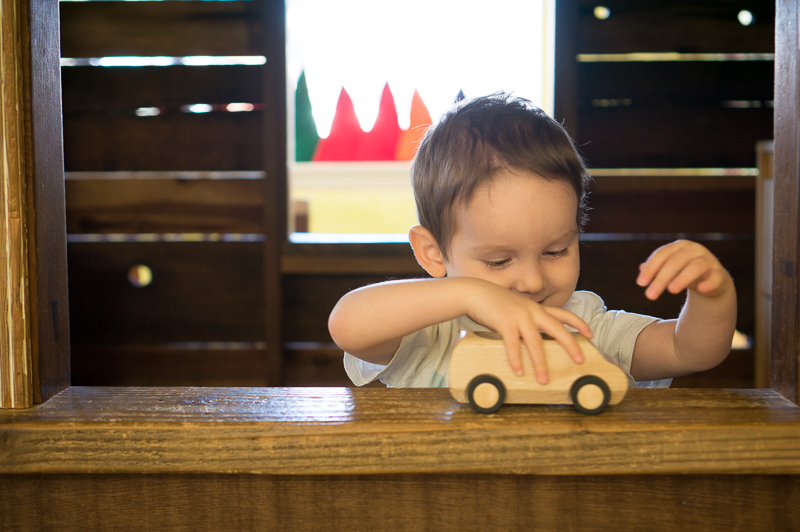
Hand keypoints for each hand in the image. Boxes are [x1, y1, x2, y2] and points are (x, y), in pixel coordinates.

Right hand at [463, 279, 592, 383]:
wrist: (475, 292)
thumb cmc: (496, 303)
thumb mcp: (517, 308)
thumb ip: (528, 319)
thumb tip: (534, 337)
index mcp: (537, 308)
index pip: (564, 314)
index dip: (579, 324)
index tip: (590, 335)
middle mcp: (532, 311)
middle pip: (557, 329)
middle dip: (570, 345)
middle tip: (580, 360)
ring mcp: (519, 317)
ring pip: (535, 342)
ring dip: (540, 363)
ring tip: (543, 379)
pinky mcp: (504, 323)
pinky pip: (512, 344)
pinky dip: (516, 359)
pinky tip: (519, 371)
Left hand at [636, 240, 732, 300]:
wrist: (712, 279)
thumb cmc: (685, 271)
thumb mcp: (669, 269)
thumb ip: (656, 268)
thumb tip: (641, 267)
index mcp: (679, 246)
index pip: (661, 255)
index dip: (650, 269)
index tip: (640, 284)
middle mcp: (694, 250)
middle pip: (675, 262)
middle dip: (661, 279)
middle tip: (649, 295)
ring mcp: (708, 260)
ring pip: (695, 268)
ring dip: (682, 278)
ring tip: (671, 290)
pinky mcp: (719, 273)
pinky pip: (714, 278)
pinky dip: (708, 283)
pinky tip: (701, 289)